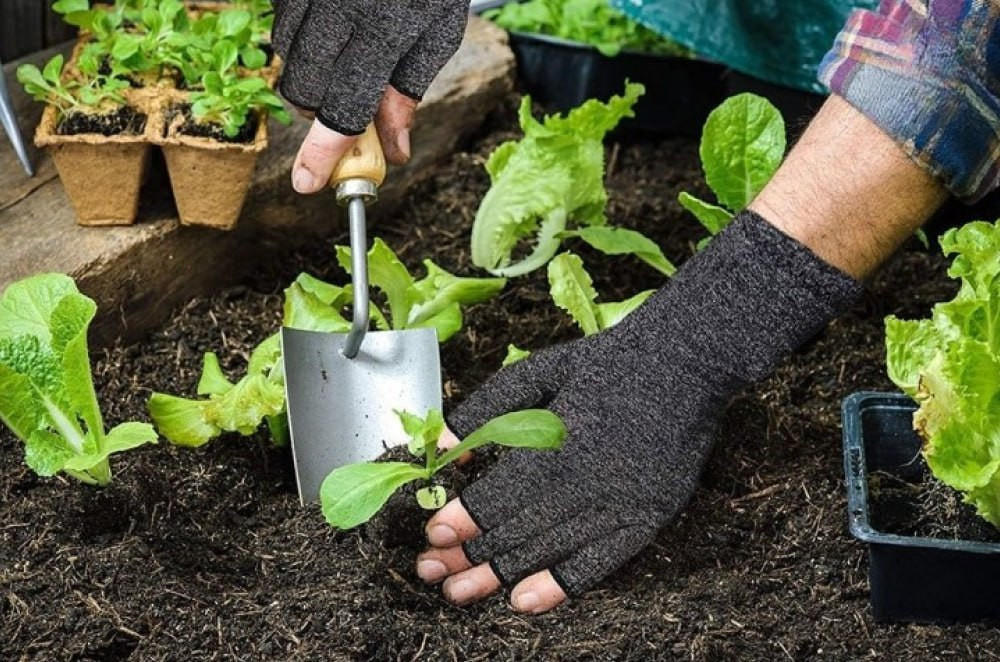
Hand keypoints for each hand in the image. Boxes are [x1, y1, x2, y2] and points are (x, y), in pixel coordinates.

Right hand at [272, 0, 467, 192]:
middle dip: (318, 112)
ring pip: (286, 59)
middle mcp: (337, 9)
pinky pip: (281, 26)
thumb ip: (407, 94)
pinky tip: (331, 34)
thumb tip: (393, 150)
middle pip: (303, 89)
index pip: (344, 107)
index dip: (324, 151)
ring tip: (345, 62)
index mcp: (382, 29)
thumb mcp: (435, 36)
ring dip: (309, 78)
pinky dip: (301, 45)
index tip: (308, 182)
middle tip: (344, 111)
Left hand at [415, 211, 862, 612]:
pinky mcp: (646, 519)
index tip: (432, 536)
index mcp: (557, 442)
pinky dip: (559, 586)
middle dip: (468, 555)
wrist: (685, 364)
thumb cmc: (603, 364)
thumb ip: (487, 408)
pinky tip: (523, 601)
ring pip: (547, 551)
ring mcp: (619, 505)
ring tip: (459, 593)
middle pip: (516, 530)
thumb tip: (444, 447)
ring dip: (499, 575)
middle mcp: (587, 481)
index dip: (462, 519)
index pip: (499, 496)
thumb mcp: (538, 371)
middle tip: (430, 572)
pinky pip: (598, 564)